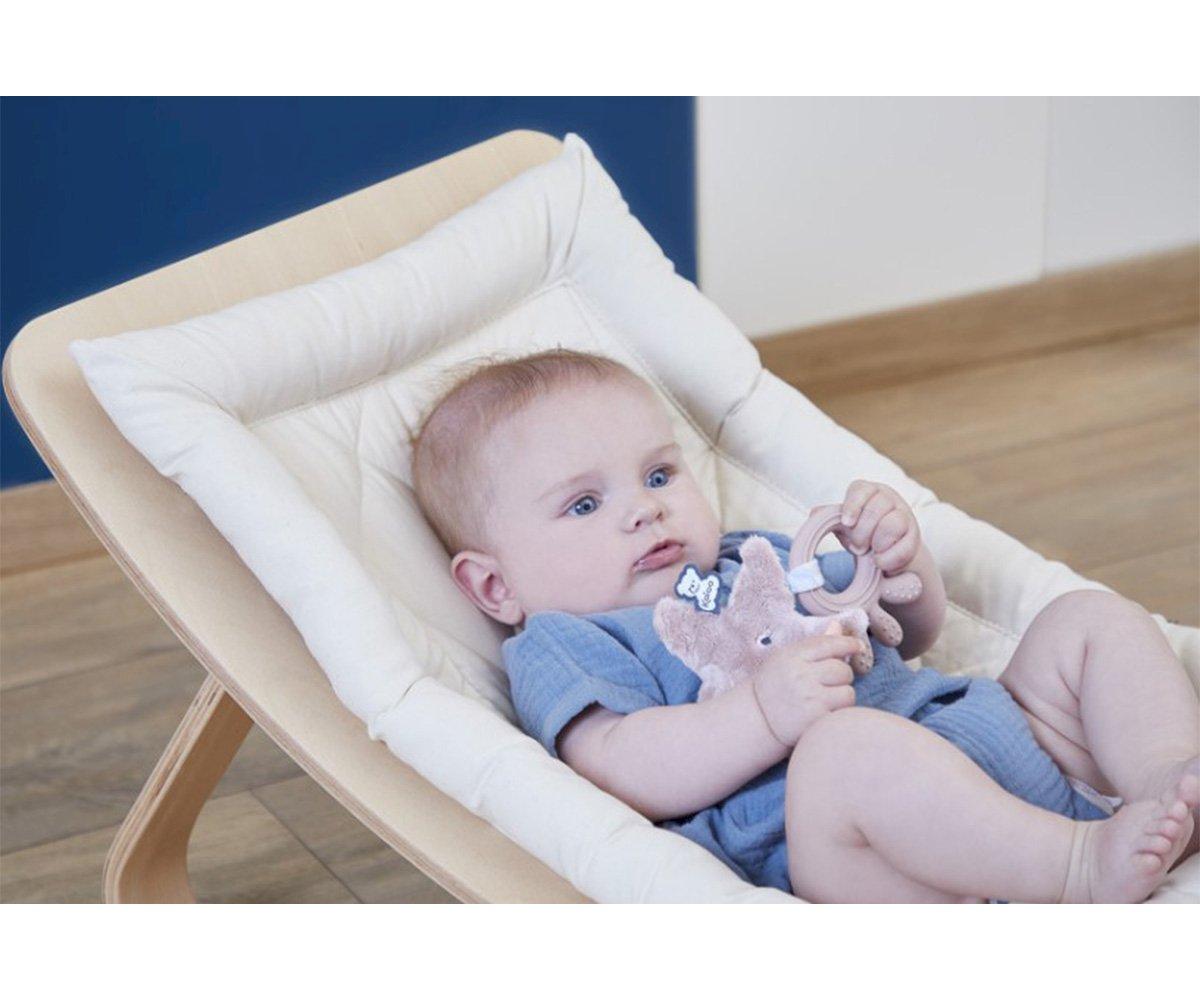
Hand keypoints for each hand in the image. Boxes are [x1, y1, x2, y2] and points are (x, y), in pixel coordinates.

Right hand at [751, 621, 861, 746]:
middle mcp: (801, 676)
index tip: (857, 646)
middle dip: (842, 674)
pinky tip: (824, 710)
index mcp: (792, 656)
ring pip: (848, 692)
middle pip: (842, 669)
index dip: (848, 643)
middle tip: (830, 681)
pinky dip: (838, 710)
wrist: (756, 717)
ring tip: (827, 697)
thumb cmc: (774, 684)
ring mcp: (809, 698)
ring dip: (842, 694)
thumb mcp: (787, 658)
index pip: (829, 644)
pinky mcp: (816, 719)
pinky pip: (843, 711)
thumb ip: (814, 644)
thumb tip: (838, 626)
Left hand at [833, 480, 920, 574]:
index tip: (846, 523)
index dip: (852, 506)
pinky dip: (890, 558)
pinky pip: (905, 546)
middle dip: (862, 533)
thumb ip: (829, 519)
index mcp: (868, 491)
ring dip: (877, 544)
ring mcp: (905, 515)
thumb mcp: (843, 526)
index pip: (860, 489)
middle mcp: (888, 498)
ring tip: (871, 553)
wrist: (884, 554)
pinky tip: (881, 562)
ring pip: (893, 524)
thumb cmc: (860, 534)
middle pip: (876, 508)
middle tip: (858, 547)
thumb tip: (814, 513)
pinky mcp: (915, 535)